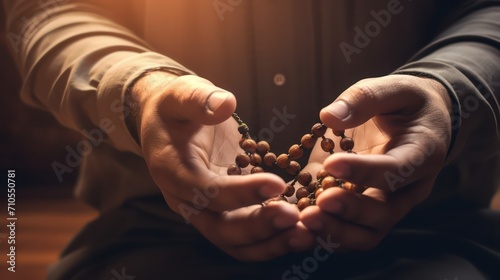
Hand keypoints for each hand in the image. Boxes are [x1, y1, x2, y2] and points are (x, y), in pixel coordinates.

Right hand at [131, 73, 313, 260]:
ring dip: (270, 243)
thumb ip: (199, 99)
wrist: (168, 122)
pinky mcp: (224, 211)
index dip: (241, 192)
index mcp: (173, 171)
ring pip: (235, 242)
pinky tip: (302, 231)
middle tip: (295, 218)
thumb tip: (224, 105)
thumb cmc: (175, 107)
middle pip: (220, 228)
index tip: (277, 184)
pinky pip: (247, 235)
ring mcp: (205, 210)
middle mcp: (186, 200)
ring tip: (306, 236)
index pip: (206, 191)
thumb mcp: (181, 93)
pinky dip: (273, 238)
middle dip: (259, 227)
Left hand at [300, 75, 451, 250]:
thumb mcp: (393, 89)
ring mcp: (383, 203)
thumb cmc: (405, 102)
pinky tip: (295, 227)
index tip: (333, 164)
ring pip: (365, 233)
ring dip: (333, 232)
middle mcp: (406, 189)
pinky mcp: (358, 206)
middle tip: (318, 203)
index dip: (365, 171)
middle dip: (349, 212)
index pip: (397, 170)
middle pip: (383, 214)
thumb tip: (328, 116)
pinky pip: (344, 228)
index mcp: (421, 155)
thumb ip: (365, 99)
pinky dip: (320, 233)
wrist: (416, 121)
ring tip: (303, 222)